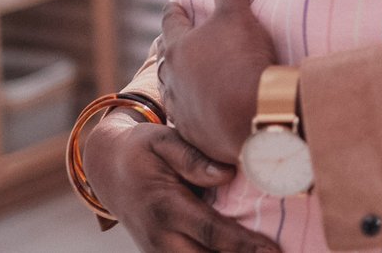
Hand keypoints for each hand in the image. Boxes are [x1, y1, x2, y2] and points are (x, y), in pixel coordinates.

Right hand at [82, 113, 279, 252]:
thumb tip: (227, 174)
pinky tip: (243, 252)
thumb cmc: (143, 150)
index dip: (244, 245)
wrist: (108, 169)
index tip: (273, 251)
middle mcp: (161, 237)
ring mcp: (158, 251)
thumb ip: (193, 158)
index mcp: (166, 207)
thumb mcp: (163, 140)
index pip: (212, 232)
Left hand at [160, 0, 277, 164]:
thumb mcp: (238, 16)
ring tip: (187, 79)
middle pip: (166, 59)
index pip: (171, 22)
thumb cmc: (240, 60)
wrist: (252, 116)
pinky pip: (191, 118)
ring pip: (174, 91)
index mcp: (178, 47)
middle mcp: (172, 79)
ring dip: (181, 82)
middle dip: (171, 49)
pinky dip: (196, 110)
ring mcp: (181, 109)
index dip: (174, 11)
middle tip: (176, 43)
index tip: (174, 5)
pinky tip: (205, 110)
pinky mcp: (195, 134)